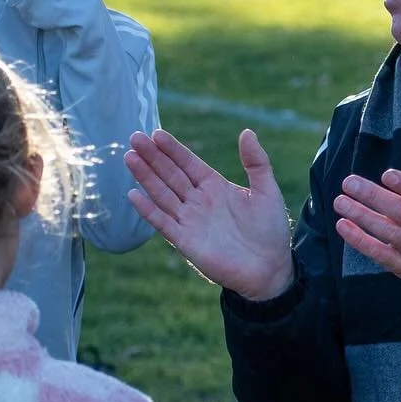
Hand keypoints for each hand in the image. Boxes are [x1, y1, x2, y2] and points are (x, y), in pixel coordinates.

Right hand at [126, 128, 293, 300]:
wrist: (270, 269)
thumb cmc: (270, 230)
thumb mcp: (267, 191)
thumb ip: (256, 162)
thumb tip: (247, 132)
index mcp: (215, 186)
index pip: (188, 163)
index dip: (172, 148)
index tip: (155, 133)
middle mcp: (198, 201)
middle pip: (170, 174)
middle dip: (153, 157)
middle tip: (135, 137)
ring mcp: (190, 220)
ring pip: (162, 194)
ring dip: (146, 177)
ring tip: (130, 157)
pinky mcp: (185, 241)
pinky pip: (163, 223)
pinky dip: (148, 210)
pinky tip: (134, 195)